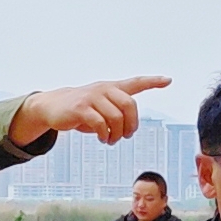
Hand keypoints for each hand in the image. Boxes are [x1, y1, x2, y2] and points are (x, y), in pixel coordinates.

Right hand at [11, 76, 169, 148]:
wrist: (52, 106)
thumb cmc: (81, 108)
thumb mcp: (100, 106)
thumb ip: (117, 112)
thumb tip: (130, 128)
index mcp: (111, 88)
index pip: (136, 82)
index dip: (152, 81)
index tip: (168, 80)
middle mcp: (103, 89)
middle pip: (129, 105)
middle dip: (131, 124)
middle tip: (126, 136)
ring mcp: (92, 97)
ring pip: (116, 118)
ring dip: (117, 134)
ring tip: (111, 140)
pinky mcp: (81, 108)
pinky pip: (100, 124)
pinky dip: (104, 135)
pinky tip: (102, 138)